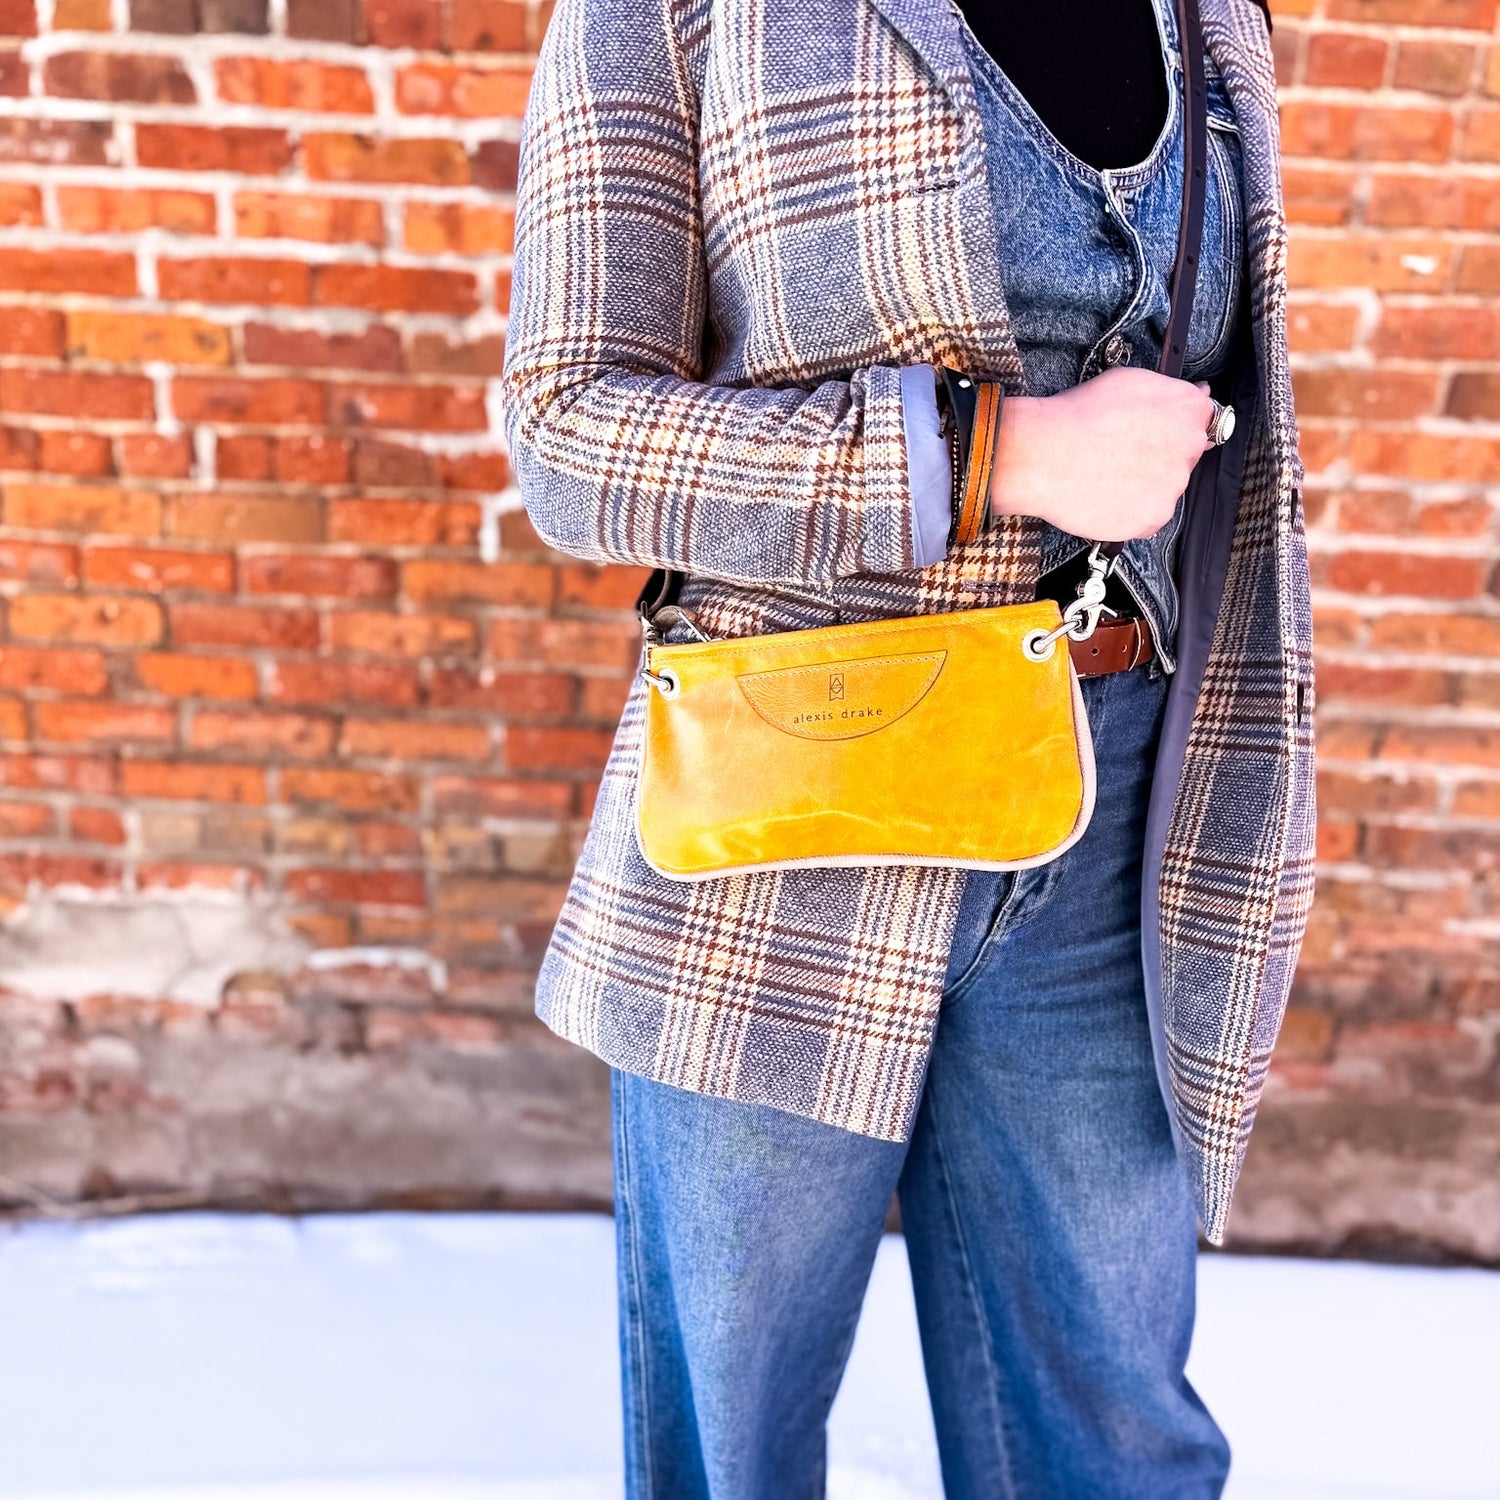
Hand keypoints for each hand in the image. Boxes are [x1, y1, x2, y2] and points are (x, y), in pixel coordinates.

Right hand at [987, 369, 1217, 540]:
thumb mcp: (1130, 380)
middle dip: (1160, 455)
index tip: (1164, 431)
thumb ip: (1171, 391)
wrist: (1044, 456)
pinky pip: (1147, 516)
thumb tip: (1198, 395)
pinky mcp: (1153, 518)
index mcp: (1188, 411)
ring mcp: (1172, 488)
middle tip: (1122, 453)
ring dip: (1145, 484)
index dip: (1180, 425)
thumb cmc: (1079, 414)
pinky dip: (1130, 509)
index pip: (1206, 420)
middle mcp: (1189, 450)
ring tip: (1108, 474)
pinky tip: (1106, 493)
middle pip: (1184, 457)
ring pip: (1164, 488)